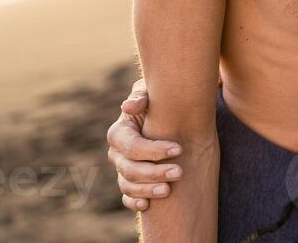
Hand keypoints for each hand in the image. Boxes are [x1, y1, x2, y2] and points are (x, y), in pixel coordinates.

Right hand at [106, 79, 183, 211]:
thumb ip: (141, 96)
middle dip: (155, 172)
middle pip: (130, 169)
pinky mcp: (130, 182)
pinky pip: (127, 197)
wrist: (165, 115)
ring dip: (147, 190)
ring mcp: (122, 169)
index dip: (153, 150)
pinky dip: (134, 201)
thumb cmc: (158, 101)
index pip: (132, 146)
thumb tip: (129, 106)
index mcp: (120, 132)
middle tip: (180, 172)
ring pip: (128, 185)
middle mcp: (117, 153)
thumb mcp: (151, 92)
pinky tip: (147, 205)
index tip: (179, 149)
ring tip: (168, 189)